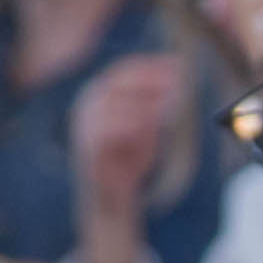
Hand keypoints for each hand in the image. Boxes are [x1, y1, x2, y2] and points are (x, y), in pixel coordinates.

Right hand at [72, 54, 184, 227]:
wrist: (110, 197)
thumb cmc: (127, 160)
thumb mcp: (145, 129)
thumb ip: (154, 109)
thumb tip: (175, 86)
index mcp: (99, 99)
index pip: (121, 72)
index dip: (149, 66)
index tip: (177, 64)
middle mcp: (88, 107)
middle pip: (116, 82)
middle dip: (148, 78)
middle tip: (177, 79)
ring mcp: (85, 126)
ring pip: (111, 102)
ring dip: (143, 98)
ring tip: (171, 100)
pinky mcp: (88, 146)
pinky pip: (108, 129)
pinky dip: (131, 123)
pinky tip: (153, 121)